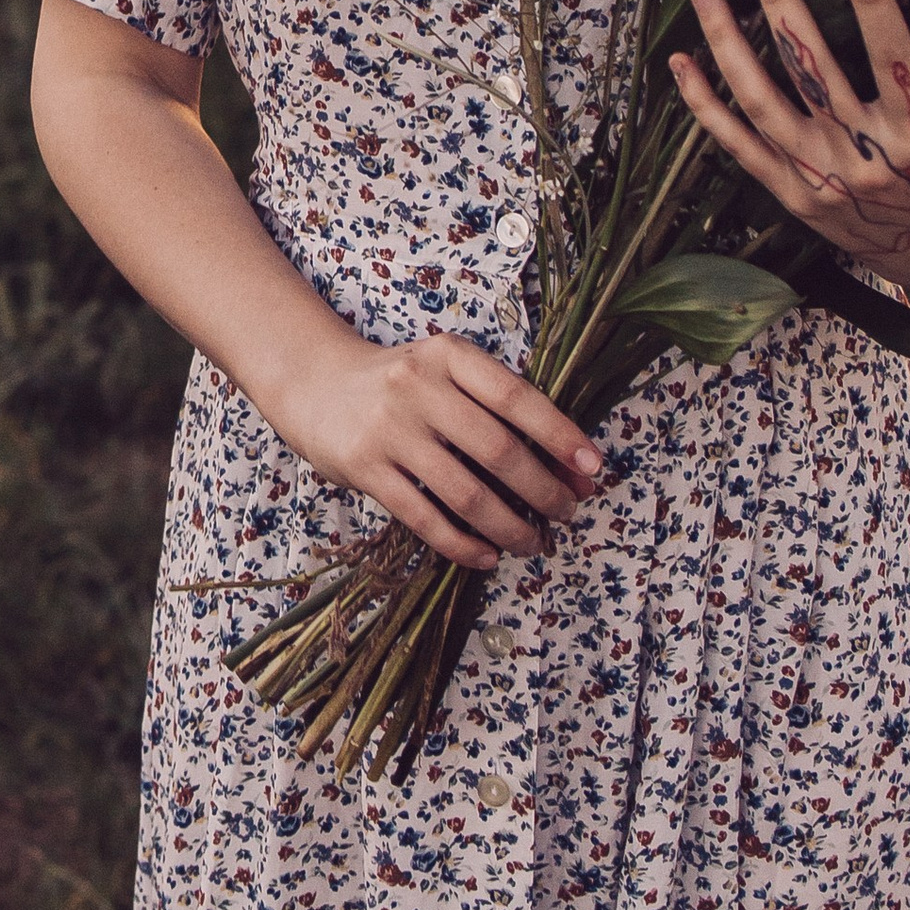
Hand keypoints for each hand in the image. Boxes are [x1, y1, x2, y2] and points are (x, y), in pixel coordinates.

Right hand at [269, 326, 604, 571]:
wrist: (316, 385)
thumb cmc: (402, 385)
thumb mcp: (446, 375)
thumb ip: (499, 411)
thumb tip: (572, 467)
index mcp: (448, 354)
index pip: (516, 397)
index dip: (560, 434)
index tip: (593, 468)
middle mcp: (418, 386)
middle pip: (496, 450)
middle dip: (543, 489)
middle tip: (567, 513)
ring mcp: (388, 428)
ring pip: (465, 492)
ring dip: (510, 526)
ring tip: (534, 543)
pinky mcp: (364, 467)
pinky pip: (424, 518)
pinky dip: (463, 544)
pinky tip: (487, 555)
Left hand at [669, 0, 909, 280]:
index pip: (894, 57)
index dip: (874, 5)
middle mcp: (865, 154)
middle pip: (814, 69)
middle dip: (783, 3)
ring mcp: (822, 176)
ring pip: (763, 102)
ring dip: (729, 42)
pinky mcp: (792, 193)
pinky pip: (739, 146)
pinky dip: (705, 105)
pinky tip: (680, 61)